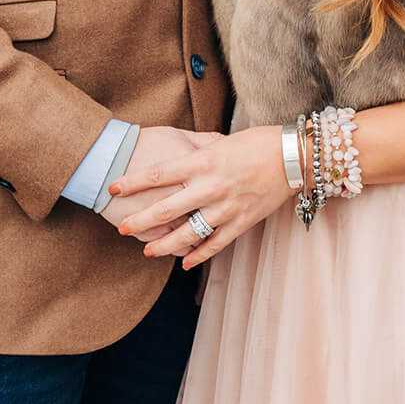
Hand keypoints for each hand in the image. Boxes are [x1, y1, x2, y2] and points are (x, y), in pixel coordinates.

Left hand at [111, 124, 289, 268]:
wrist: (292, 157)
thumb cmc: (256, 143)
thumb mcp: (221, 141)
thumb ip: (197, 151)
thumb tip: (176, 158)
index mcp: (203, 161)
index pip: (158, 173)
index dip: (132, 182)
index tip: (112, 187)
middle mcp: (210, 186)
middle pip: (166, 208)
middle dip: (140, 220)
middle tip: (121, 227)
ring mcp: (225, 208)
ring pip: (187, 233)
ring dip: (164, 245)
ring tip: (147, 250)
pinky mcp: (241, 223)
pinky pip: (214, 244)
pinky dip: (198, 255)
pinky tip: (185, 262)